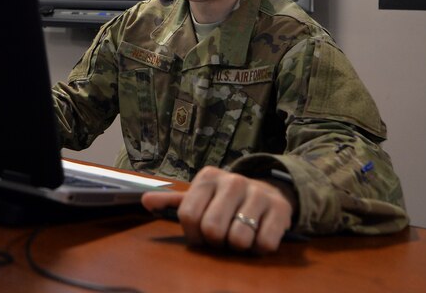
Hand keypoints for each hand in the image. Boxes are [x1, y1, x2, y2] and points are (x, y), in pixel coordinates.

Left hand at [141, 166, 294, 252]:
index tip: (200, 234)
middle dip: (215, 242)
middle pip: (212, 229)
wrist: (267, 192)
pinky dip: (258, 249)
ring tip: (240, 235)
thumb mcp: (199, 198)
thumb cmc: (225, 201)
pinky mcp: (280, 209)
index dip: (193, 234)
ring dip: (237, 247)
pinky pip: (263, 244)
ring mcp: (258, 193)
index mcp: (208, 177)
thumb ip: (172, 202)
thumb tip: (145, 201)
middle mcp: (233, 181)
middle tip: (222, 236)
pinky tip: (257, 236)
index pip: (189, 216)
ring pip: (238, 239)